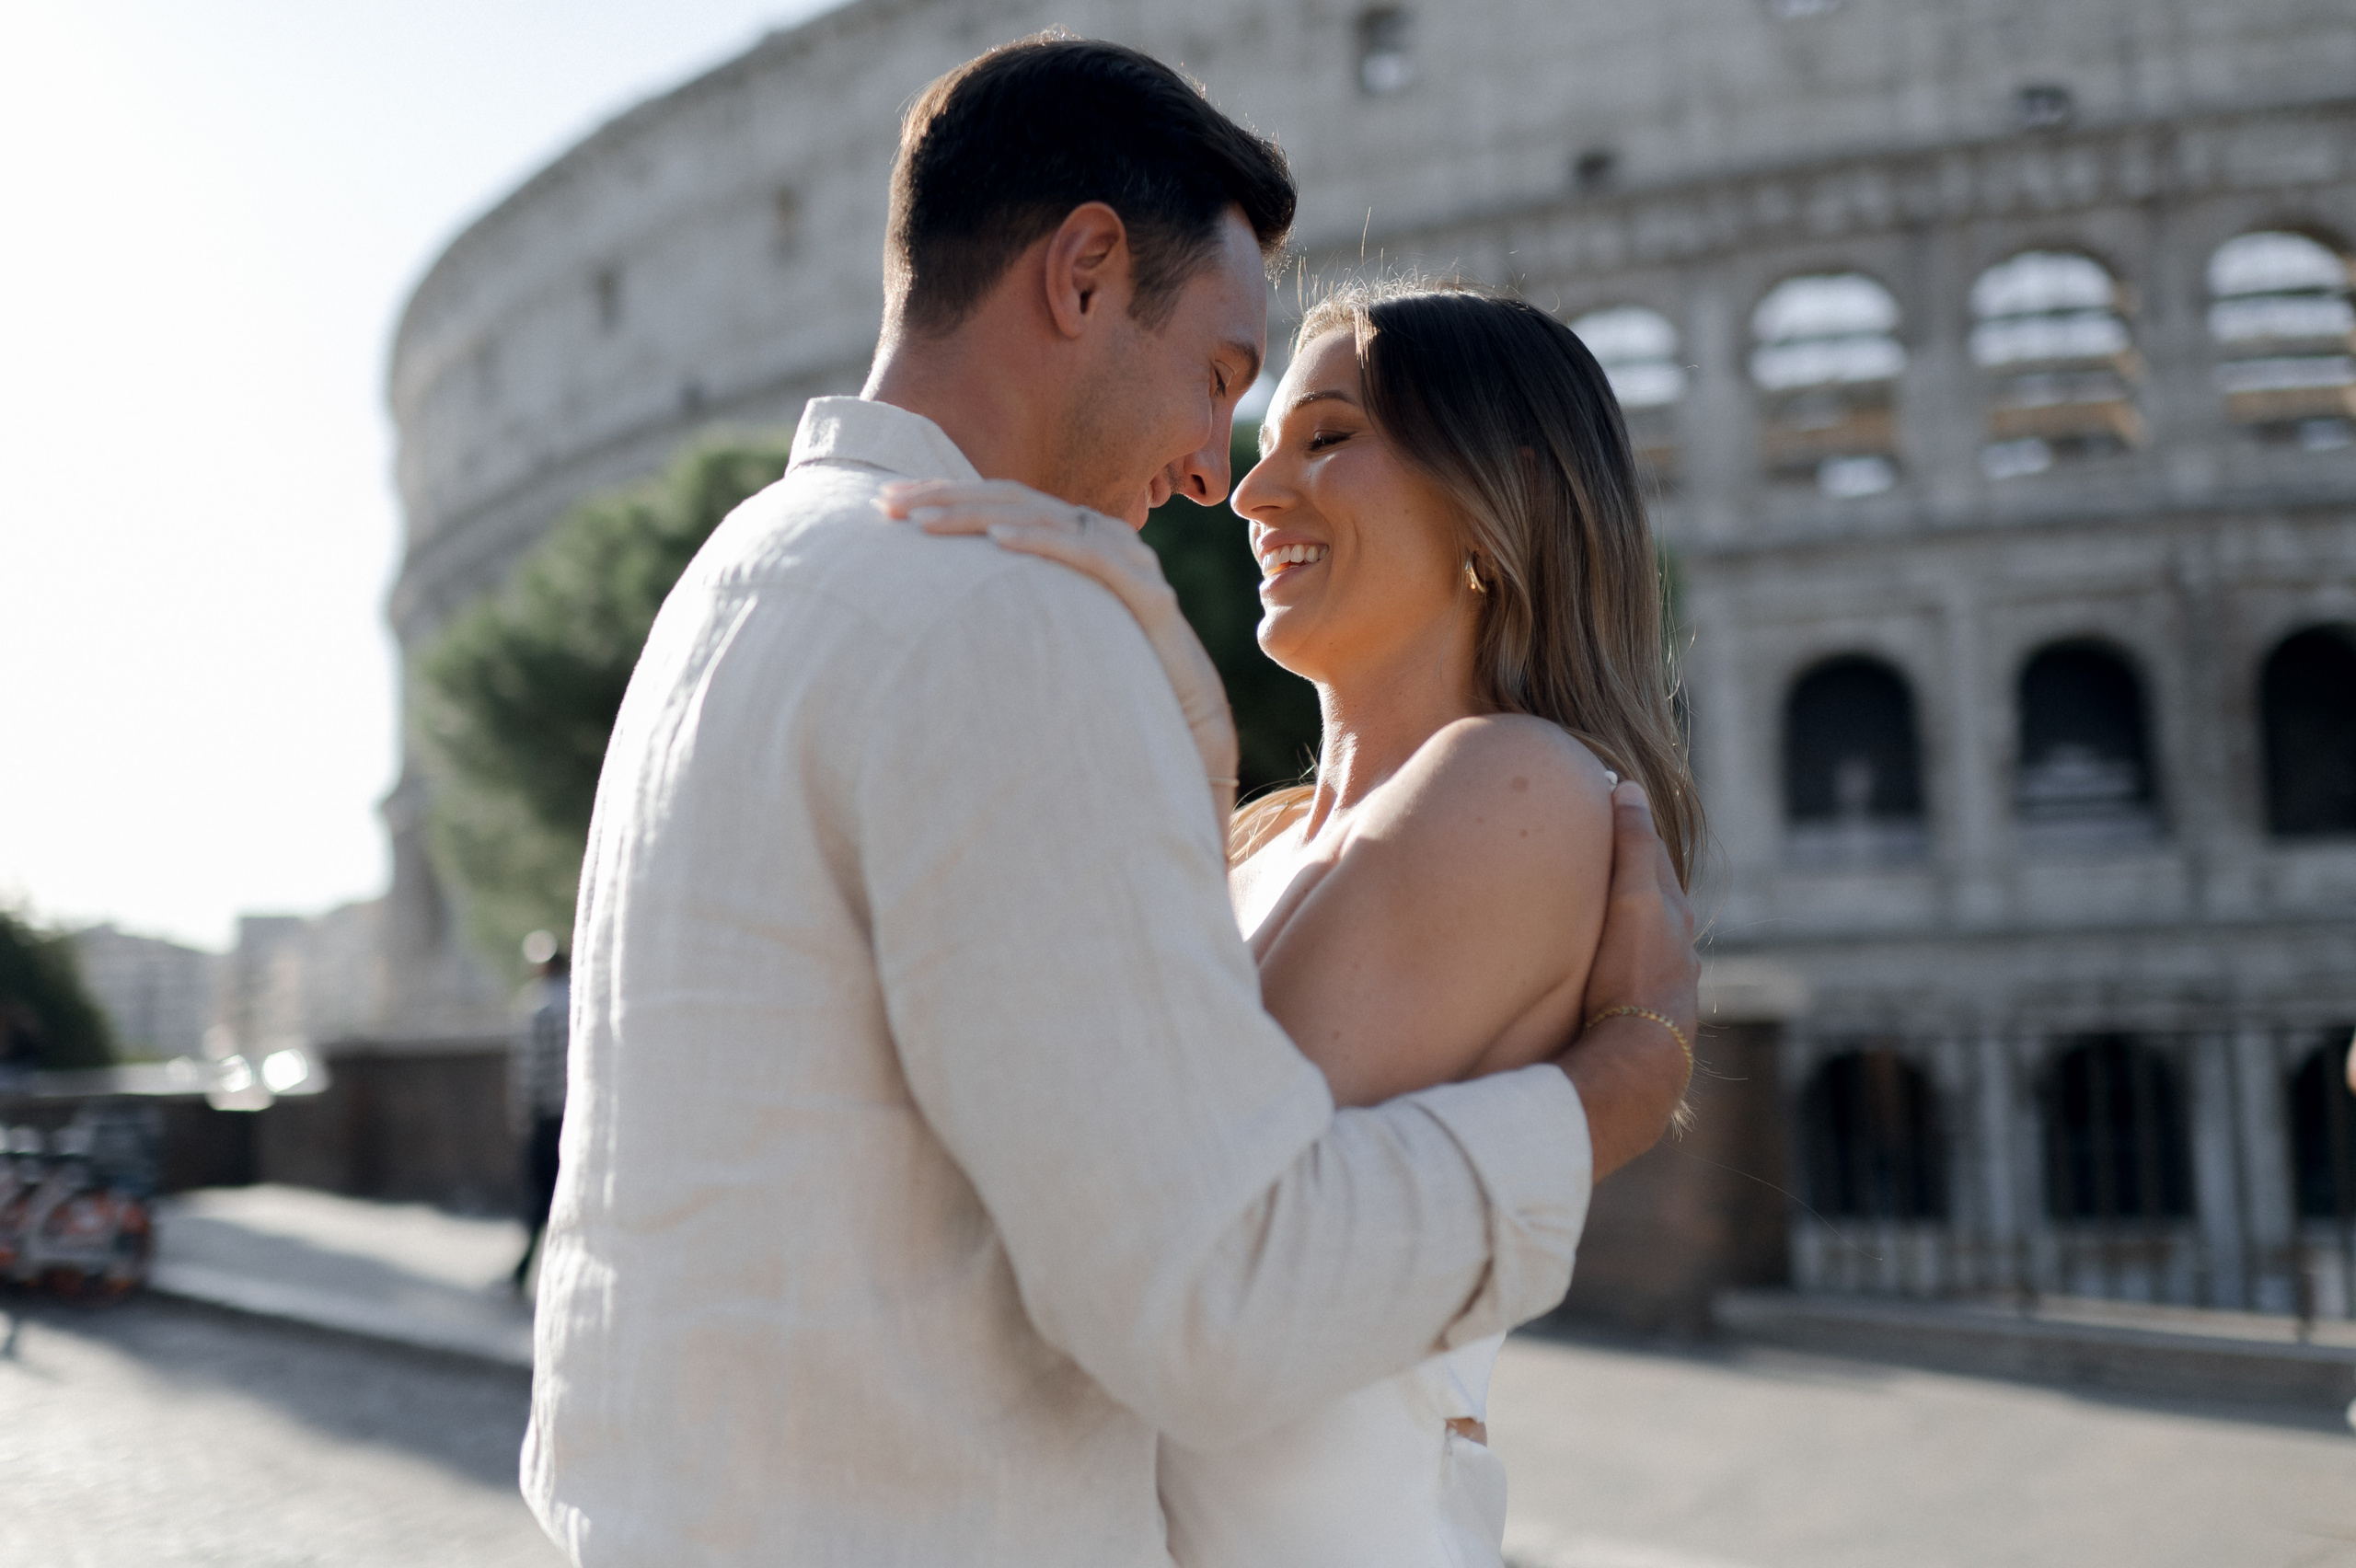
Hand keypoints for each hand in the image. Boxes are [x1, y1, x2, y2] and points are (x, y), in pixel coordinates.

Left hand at [878, 480, 1239, 818]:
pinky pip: (1090, 556)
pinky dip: (1042, 542)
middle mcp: (1101, 541)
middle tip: (887, 504)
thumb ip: (1010, 612)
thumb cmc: (1114, 687)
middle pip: (1013, 501)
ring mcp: (1128, 562)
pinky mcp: (1148, 595)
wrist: (1189, 728)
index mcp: (1074, 545)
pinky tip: (998, 542)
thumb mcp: (1048, 639)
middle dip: (946, 497)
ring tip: (924, 521)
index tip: (884, 504)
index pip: (1000, 506)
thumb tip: (937, 610)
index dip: (944, 497)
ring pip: (1044, 518)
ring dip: (978, 514)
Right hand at [1580, 780, 1698, 1038]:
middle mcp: (1676, 945)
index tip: (1605, 806)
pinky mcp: (1643, 1012)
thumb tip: (1628, 788)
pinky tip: (1598, 967)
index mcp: (1673, 912)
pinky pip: (1630, 971)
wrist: (1639, 1053)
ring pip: (1643, 938)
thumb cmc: (1633, 971)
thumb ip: (1633, 845)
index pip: (1654, 857)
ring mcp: (1663, 981)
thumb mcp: (1634, 897)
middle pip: (1652, 898)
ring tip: (1593, 911)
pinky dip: (1616, 956)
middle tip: (1594, 854)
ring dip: (1622, 922)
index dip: (1630, 830)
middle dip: (1628, 876)